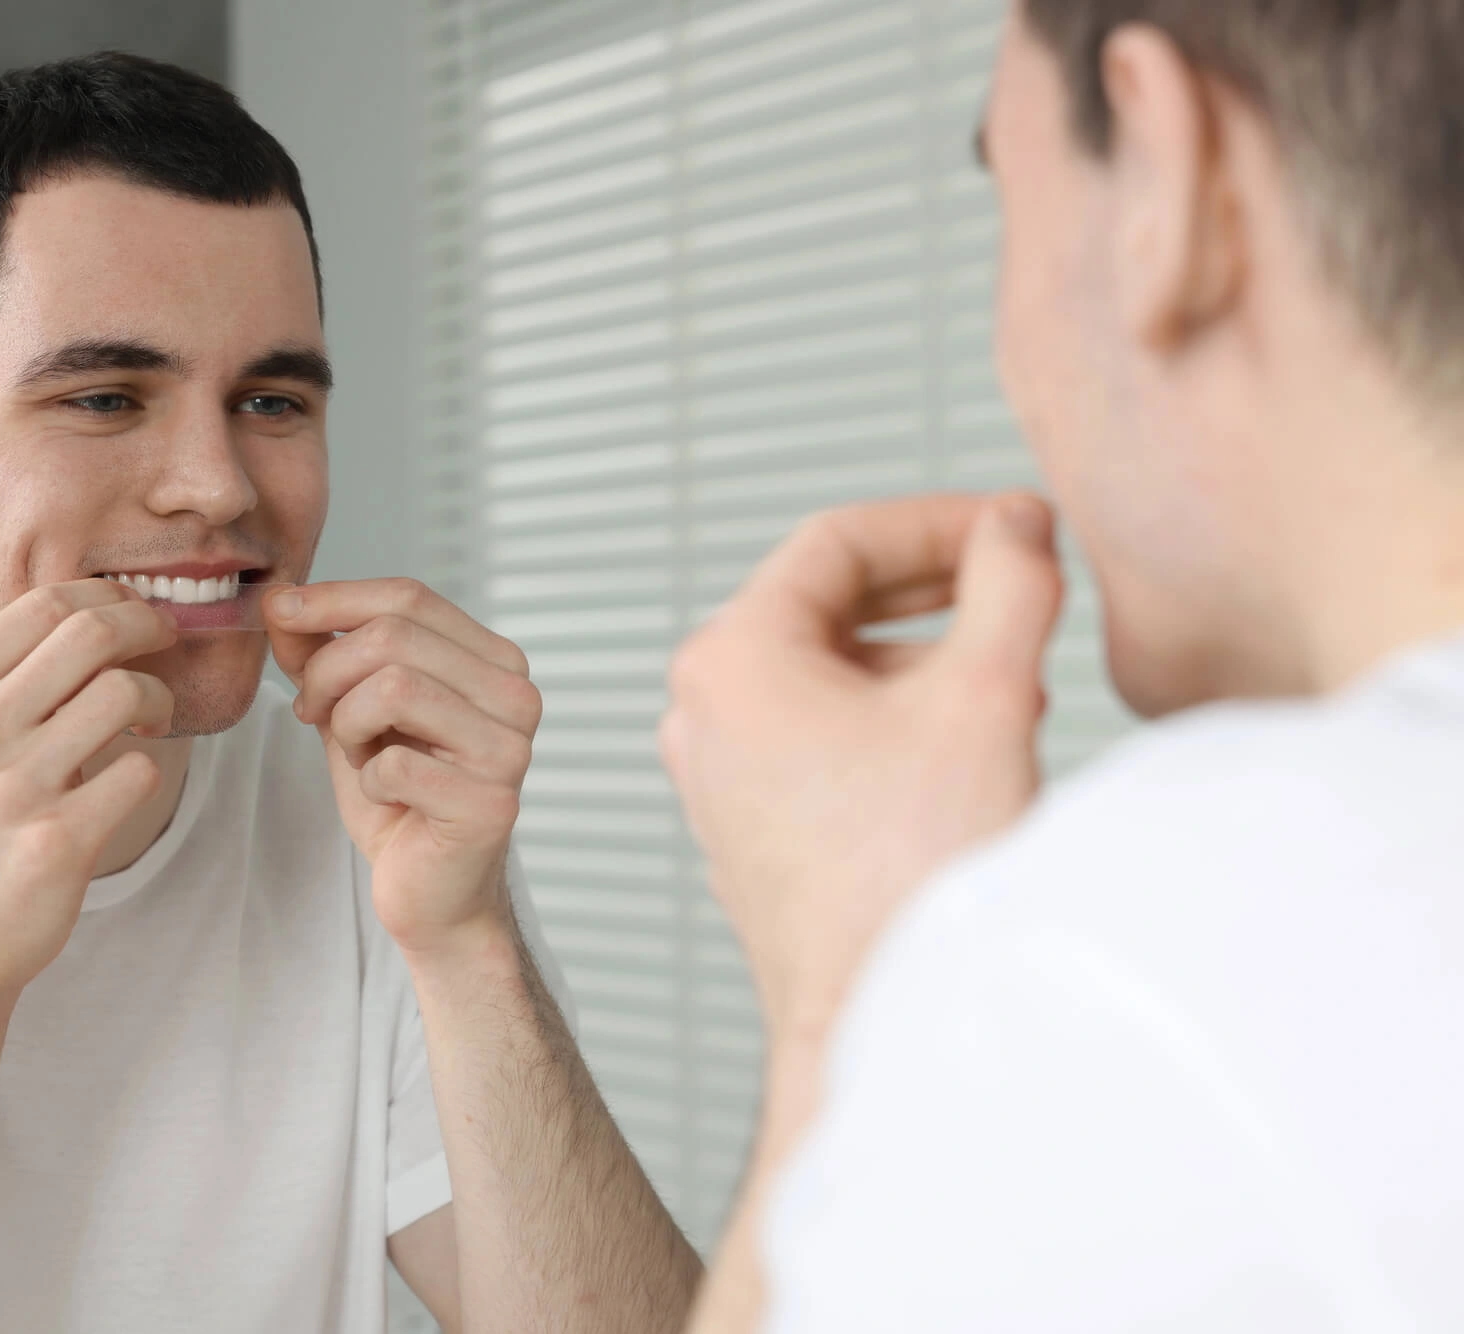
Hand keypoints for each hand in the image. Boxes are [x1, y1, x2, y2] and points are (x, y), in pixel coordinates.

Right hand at [0, 579, 178, 1011]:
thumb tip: (86, 611)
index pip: (44, 602)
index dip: (107, 596)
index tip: (134, 613)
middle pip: (92, 630)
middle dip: (148, 626)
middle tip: (166, 643)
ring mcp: (14, 786)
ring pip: (125, 691)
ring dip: (157, 698)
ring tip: (150, 720)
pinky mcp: (58, 839)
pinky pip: (139, 770)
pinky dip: (146, 770)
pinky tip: (126, 784)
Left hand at [264, 579, 541, 957]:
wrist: (431, 894)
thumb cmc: (399, 798)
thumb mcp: (351, 711)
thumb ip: (323, 655)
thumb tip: (280, 602)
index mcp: (494, 660)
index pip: (410, 597)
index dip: (335, 597)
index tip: (278, 610)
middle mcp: (516, 696)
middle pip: (394, 636)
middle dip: (328, 671)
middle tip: (311, 711)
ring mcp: (510, 750)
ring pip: (393, 687)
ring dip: (346, 723)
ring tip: (353, 753)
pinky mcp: (491, 804)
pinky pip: (395, 762)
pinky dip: (368, 779)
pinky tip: (385, 796)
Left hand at [659, 493, 1062, 1042]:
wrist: (875, 1019)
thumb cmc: (910, 874)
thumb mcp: (985, 696)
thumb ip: (1009, 581)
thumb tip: (1017, 523)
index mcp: (730, 659)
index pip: (838, 541)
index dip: (940, 521)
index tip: (1020, 525)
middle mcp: (702, 710)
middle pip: (829, 604)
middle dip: (937, 592)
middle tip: (1023, 591)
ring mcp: (716, 772)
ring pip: (829, 672)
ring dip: (923, 660)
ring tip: (1010, 687)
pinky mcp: (745, 824)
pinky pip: (818, 735)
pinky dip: (892, 719)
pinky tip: (964, 749)